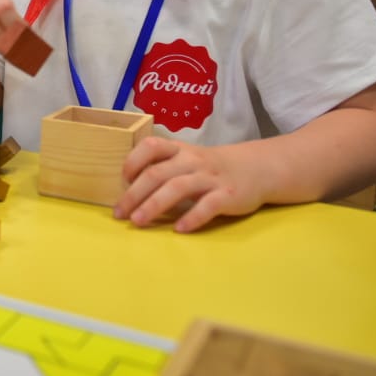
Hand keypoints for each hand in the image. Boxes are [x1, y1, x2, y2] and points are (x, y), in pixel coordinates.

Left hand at [114, 137, 266, 232]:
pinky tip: (179, 229)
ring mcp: (210, 177)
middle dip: (134, 194)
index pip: (151, 146)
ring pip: (178, 187)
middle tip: (120, 214)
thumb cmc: (210, 168)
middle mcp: (192, 160)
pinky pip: (207, 206)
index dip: (133, 161)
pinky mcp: (227, 195)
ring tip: (138, 221)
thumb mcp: (186, 159)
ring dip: (154, 205)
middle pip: (157, 173)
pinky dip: (192, 217)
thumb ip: (162, 167)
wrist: (256, 169)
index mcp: (178, 150)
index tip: (122, 180)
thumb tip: (127, 188)